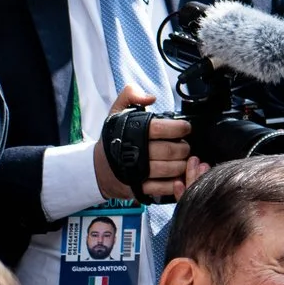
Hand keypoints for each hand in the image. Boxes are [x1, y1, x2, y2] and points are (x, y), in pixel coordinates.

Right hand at [92, 83, 190, 199]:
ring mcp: (137, 172)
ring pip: (170, 169)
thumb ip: (130, 96)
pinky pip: (164, 187)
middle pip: (170, 150)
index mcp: (131, 133)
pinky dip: (176, 182)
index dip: (179, 128)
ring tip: (182, 159)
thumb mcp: (117, 113)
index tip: (186, 128)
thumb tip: (150, 97)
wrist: (98, 169)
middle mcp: (135, 153)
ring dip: (182, 164)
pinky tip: (178, 175)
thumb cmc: (114, 139)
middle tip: (185, 146)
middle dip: (184, 147)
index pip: (161, 128)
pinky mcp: (140, 188)